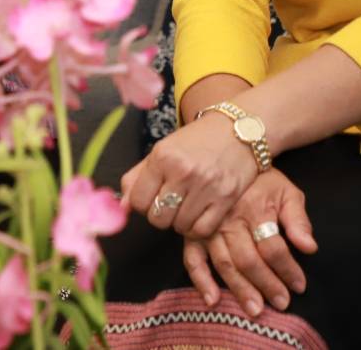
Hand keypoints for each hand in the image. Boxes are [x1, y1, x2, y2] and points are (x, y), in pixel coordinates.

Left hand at [121, 109, 258, 239]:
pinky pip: (202, 230)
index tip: (152, 197)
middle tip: (171, 202)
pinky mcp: (226, 199)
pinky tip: (200, 213)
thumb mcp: (163, 149)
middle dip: (161, 215)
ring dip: (181, 221)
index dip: (142, 204)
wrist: (239, 130)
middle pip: (158, 217)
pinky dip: (198, 228)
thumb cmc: (198, 141)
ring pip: (180, 227)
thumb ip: (138, 176)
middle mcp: (183, 172)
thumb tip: (121, 206)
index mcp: (163, 157)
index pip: (138, 200)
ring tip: (187, 205)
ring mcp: (206, 186)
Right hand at [182, 168, 316, 316]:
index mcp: (255, 209)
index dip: (288, 269)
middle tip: (281, 303)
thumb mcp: (287, 192)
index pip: (273, 247)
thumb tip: (309, 247)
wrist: (229, 158)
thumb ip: (298, 219)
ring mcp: (209, 228)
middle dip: (267, 284)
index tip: (300, 285)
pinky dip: (201, 280)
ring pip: (225, 264)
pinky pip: (193, 259)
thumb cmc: (262, 180)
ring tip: (255, 309)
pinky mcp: (194, 234)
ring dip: (240, 289)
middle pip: (249, 259)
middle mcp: (230, 221)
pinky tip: (212, 300)